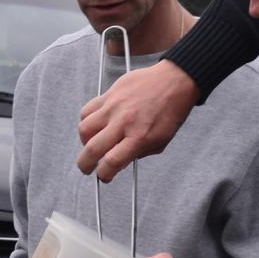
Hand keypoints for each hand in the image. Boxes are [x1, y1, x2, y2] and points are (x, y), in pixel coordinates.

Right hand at [76, 60, 199, 181]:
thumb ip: (139, 153)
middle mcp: (124, 122)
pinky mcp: (109, 94)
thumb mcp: (161, 140)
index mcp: (140, 136)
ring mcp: (113, 107)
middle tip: (87, 167)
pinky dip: (86, 121)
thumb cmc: (171, 111)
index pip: (112, 162)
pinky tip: (95, 125)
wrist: (175, 81)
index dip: (104, 174)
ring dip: (85, 142)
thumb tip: (118, 162)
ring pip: (84, 129)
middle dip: (85, 164)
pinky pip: (87, 111)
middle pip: (92, 149)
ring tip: (93, 143)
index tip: (104, 176)